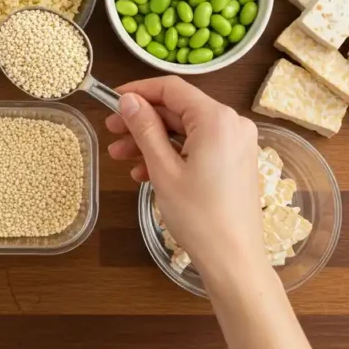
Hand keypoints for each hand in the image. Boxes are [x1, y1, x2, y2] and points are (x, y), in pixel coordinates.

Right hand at [105, 76, 263, 277]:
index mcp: (217, 119)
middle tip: (111, 131)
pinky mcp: (235, 160)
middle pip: (178, 110)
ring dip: (152, 141)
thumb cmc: (199, 216)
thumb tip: (128, 100)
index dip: (139, 91)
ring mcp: (237, 143)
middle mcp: (232, 123)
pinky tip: (145, 172)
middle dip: (142, 121)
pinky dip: (171, 154)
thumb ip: (145, 128)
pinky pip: (198, 146)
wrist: (233, 260)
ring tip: (121, 157)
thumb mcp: (163, 169)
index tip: (112, 100)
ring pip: (185, 130)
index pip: (172, 88)